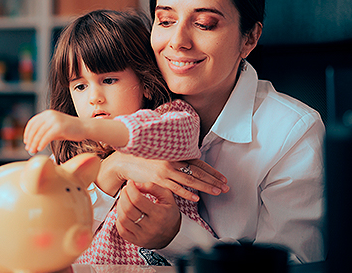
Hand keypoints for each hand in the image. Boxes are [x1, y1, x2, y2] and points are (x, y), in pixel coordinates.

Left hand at [23, 110, 86, 153]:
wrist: (84, 127)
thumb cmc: (69, 130)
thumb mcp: (54, 128)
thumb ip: (43, 131)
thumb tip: (31, 142)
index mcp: (47, 114)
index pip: (32, 122)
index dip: (27, 132)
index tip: (26, 141)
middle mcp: (49, 115)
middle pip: (34, 128)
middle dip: (30, 140)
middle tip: (28, 149)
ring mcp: (54, 120)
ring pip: (39, 133)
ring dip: (34, 143)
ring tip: (33, 151)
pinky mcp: (59, 127)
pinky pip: (46, 137)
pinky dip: (42, 143)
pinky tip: (40, 148)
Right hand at [98, 152, 228, 201]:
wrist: (124, 160)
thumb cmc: (143, 157)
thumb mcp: (161, 154)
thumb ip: (174, 158)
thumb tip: (187, 163)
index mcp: (175, 153)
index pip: (199, 162)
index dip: (212, 171)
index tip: (223, 178)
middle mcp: (173, 160)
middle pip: (198, 171)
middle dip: (213, 180)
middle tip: (226, 187)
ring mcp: (166, 170)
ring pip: (190, 180)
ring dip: (205, 187)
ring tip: (217, 192)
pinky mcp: (158, 179)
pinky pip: (175, 187)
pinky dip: (186, 193)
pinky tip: (196, 198)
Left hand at [116, 181, 180, 248]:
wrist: (174, 235)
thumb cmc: (169, 213)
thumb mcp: (167, 196)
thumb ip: (153, 187)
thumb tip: (136, 185)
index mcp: (159, 214)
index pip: (138, 200)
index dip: (131, 189)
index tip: (130, 183)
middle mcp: (150, 227)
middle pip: (128, 209)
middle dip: (124, 196)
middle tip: (125, 190)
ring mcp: (142, 236)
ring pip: (123, 219)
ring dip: (120, 206)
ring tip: (124, 199)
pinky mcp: (136, 241)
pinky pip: (122, 230)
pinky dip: (119, 219)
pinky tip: (124, 212)